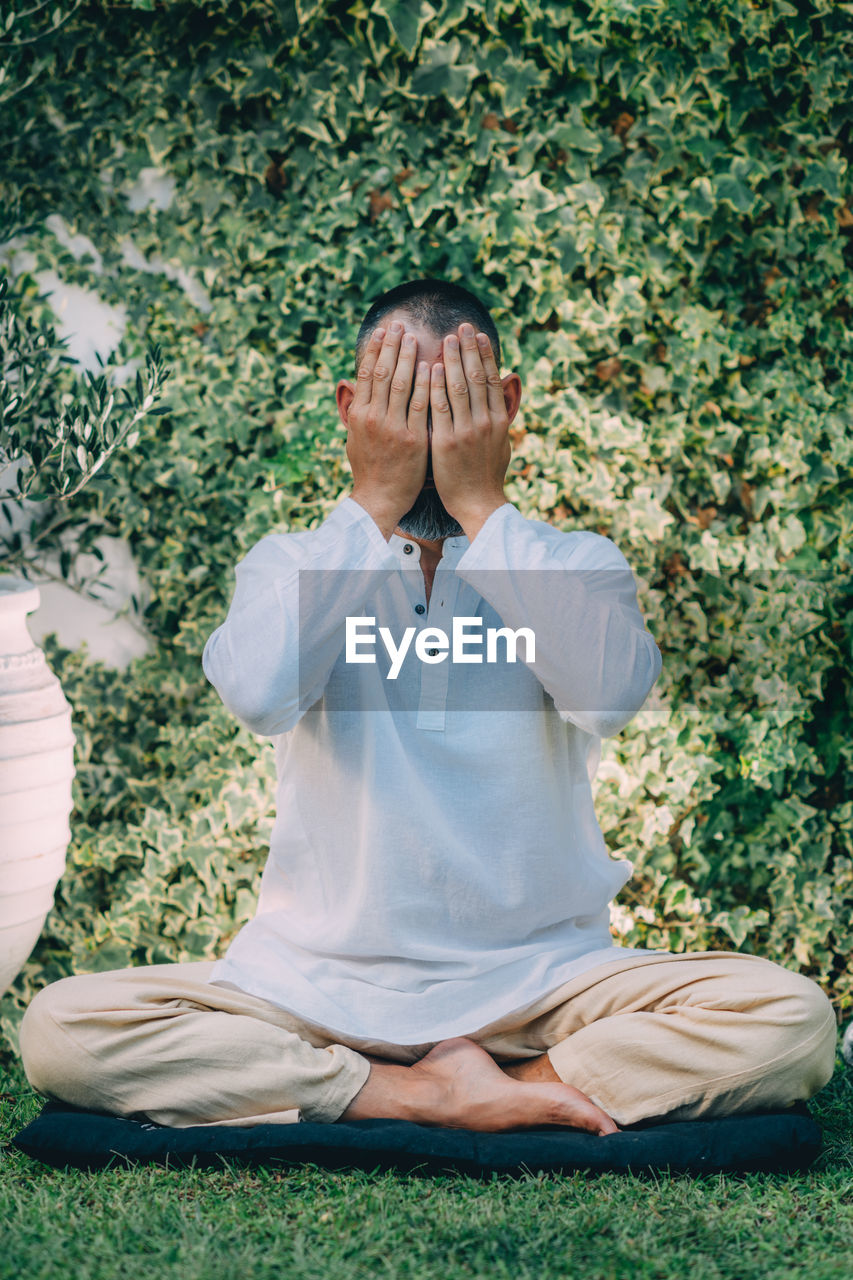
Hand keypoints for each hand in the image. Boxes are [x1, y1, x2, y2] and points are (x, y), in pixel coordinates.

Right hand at [342, 322, 429, 539]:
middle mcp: (373, 418)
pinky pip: (422, 405)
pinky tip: (432, 367)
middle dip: (392, 346)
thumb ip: (359, 411)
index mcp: (359, 415)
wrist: (379, 500)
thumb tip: (357, 388)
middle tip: (400, 324)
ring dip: (409, 357)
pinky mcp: (413, 440)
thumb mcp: (355, 438)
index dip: (375, 350)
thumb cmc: (369, 469)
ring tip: (416, 337)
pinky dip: (426, 384)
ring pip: (402, 384)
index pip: (367, 373)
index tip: (382, 331)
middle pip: (384, 373)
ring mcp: (393, 428)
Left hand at [429, 322, 513, 540]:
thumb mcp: (501, 443)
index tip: (478, 334)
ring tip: (446, 339)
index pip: (492, 379)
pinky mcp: (446, 443)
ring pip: (459, 388)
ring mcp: (466, 432)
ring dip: (453, 360)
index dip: (485, 355)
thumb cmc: (487, 475)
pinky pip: (439, 409)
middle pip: (477, 377)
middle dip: (469, 349)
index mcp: (499, 421)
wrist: (478, 504)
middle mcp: (485, 423)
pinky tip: (432, 368)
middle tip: (461, 326)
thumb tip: (505, 391)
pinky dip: (436, 386)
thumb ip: (500, 415)